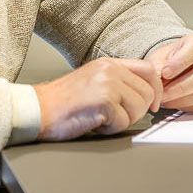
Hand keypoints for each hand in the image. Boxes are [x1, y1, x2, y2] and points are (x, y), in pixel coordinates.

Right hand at [34, 57, 162, 139]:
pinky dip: (111, 128)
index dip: (155, 90)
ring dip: (123, 120)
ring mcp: (108, 84)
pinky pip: (123, 122)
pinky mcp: (104, 101)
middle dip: (137, 110)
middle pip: (148, 92)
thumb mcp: (93, 81)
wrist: (37, 110)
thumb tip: (145, 94)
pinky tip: (94, 123)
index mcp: (109, 63)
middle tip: (117, 117)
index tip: (153, 105)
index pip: (148, 70)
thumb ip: (118, 81)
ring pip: (139, 108)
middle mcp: (110, 70)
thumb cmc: (62, 102)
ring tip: (102, 118)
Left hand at [146, 33, 192, 114]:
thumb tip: (157, 82)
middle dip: (181, 86)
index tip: (165, 73)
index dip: (181, 61)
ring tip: (166, 98)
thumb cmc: (167, 64)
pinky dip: (187, 105)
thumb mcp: (158, 60)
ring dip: (182, 98)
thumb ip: (156, 69)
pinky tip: (175, 102)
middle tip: (163, 93)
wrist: (172, 76)